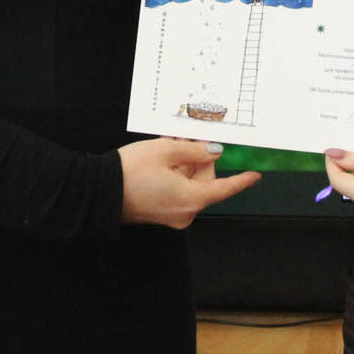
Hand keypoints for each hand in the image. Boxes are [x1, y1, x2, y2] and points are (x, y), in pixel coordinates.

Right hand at [118, 137, 260, 229]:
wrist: (99, 192)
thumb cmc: (130, 173)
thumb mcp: (166, 151)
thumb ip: (195, 151)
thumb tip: (213, 151)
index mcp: (191, 199)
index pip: (224, 189)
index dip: (241, 180)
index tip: (254, 176)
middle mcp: (185, 212)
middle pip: (204, 180)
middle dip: (198, 158)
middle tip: (185, 139)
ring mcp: (172, 215)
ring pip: (189, 183)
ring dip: (183, 164)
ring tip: (168, 146)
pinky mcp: (160, 213)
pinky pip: (176, 190)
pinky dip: (174, 174)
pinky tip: (161, 159)